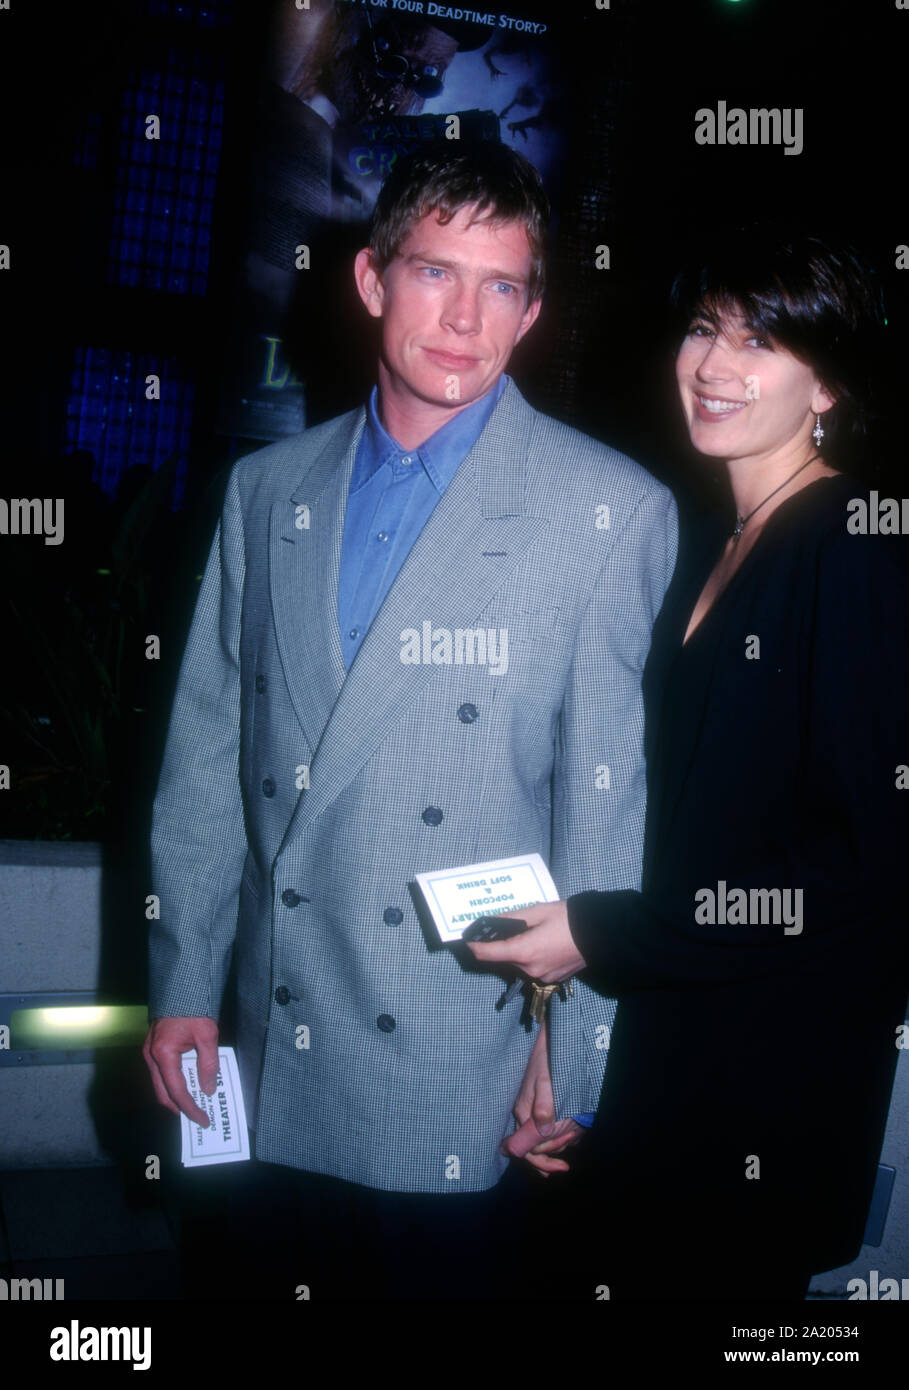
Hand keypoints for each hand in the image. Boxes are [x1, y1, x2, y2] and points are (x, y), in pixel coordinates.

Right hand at [143, 1015, 219, 1126]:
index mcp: (163, 1054)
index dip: (190, 1108)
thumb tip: (208, 1089)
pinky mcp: (153, 1049)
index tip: (202, 1119)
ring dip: (176, 1097)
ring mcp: (149, 1052)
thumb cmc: (193, 1008)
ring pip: (160, 1085)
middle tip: (198, 1117)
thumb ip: (208, 1064)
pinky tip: (189, 1086)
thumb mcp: (207, 1035)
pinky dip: (173, 1084)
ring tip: (195, 1105)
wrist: (181, 988)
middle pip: (163, 1093)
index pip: (176, 1091)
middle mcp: (151, 1056)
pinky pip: (161, 1074)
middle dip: (180, 1108)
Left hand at [465, 900, 585, 983]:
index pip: (486, 954)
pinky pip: (532, 968)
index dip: (473, 945)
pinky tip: (543, 942)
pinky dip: (531, 957)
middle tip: (504, 927)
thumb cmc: (567, 918)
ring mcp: (541, 977)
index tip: (468, 938)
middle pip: (503, 958)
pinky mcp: (551, 979)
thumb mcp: (536, 911)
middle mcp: (529, 969)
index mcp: (524, 951)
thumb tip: (489, 920)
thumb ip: (509, 918)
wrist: (600, 933)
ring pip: (518, 963)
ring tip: (530, 932)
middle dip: (500, 944)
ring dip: (517, 950)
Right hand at [505, 1020, 584, 1175]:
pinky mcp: (537, 1104)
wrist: (550, 1038)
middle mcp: (523, 1113)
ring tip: (568, 1151)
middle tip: (566, 1165)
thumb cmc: (549, 1060)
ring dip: (554, 1148)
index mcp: (523, 1112)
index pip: (523, 1148)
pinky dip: (555, 1138)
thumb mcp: (548, 1084)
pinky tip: (566, 1137)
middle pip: (530, 1148)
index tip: (560, 1168)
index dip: (540, 1161)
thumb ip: (543, 1109)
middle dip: (549, 1158)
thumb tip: (541, 1134)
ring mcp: (529, 1109)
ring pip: (538, 1140)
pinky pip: (543, 1129)